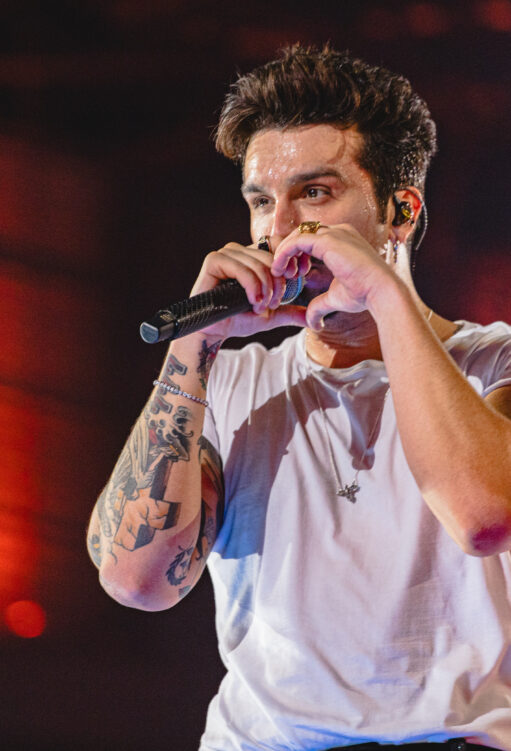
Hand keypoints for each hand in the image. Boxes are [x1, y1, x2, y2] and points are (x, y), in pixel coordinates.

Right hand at [189, 242, 306, 339]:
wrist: (214, 330)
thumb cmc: (238, 319)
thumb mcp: (270, 315)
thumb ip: (289, 312)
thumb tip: (311, 319)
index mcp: (253, 257)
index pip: (278, 243)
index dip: (291, 259)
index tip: (297, 278)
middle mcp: (240, 251)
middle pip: (271, 257)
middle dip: (277, 284)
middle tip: (272, 303)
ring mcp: (226, 253)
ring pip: (258, 265)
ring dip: (264, 289)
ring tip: (260, 306)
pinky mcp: (214, 260)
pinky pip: (242, 269)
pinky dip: (251, 287)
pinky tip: (252, 302)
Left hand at [271, 224, 393, 329]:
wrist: (380, 291)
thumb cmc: (364, 294)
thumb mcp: (336, 298)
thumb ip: (320, 305)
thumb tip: (314, 324)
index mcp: (342, 241)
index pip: (311, 239)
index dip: (297, 255)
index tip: (292, 274)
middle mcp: (339, 232)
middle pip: (302, 233)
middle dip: (288, 251)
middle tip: (283, 273)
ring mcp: (334, 233)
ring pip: (297, 234)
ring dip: (284, 252)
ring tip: (280, 273)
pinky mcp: (328, 240)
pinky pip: (296, 240)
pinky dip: (284, 253)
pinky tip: (280, 269)